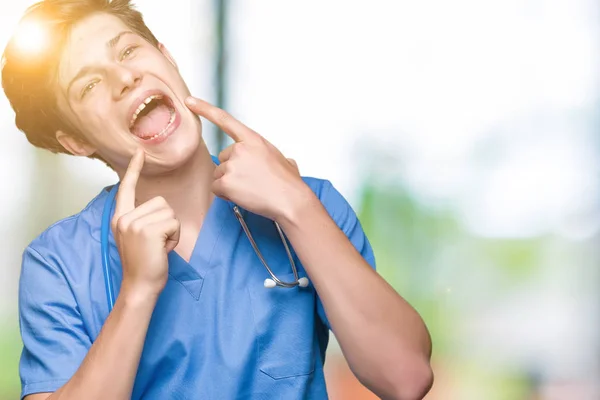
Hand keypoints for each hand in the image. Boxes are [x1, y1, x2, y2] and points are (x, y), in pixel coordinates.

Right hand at [111, 148, 180, 296]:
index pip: (126, 188)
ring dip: (171, 230)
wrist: (140, 286)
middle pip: (160, 202)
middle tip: (156, 242)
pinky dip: (174, 237)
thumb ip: (142, 219)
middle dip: (166, 222)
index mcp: (120, 218)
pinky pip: (173, 223)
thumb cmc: (144, 263)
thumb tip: (158, 206)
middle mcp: (124, 218)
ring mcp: (134, 224)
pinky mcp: (147, 231)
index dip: (134, 169)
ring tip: (159, 246)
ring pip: (169, 212)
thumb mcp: (137, 237)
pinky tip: (164, 249)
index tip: (140, 152)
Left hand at [185, 96, 311, 221]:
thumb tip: (285, 163)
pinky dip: (226, 194)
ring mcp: (231, 165)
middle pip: (223, 158)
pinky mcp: (225, 182)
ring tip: (251, 189)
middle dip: (233, 169)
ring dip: (231, 183)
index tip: (189, 101)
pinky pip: (216, 188)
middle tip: (252, 180)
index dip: (205, 109)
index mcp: (253, 140)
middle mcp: (240, 149)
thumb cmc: (288, 183)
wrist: (290, 200)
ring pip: (219, 174)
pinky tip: (244, 196)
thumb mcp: (283, 159)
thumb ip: (271, 156)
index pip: (225, 120)